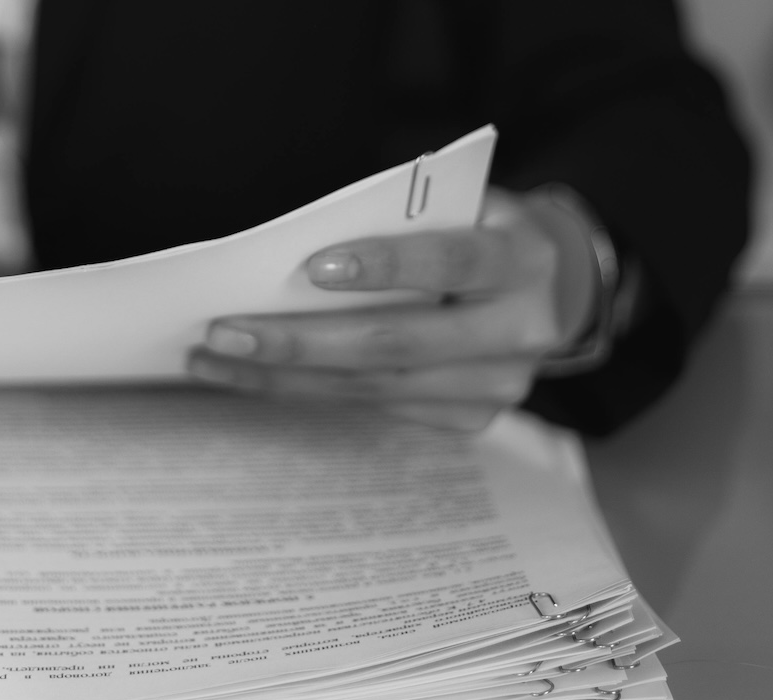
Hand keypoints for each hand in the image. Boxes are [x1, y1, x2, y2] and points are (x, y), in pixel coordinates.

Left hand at [187, 187, 598, 430]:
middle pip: (396, 343)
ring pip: (373, 387)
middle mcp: (521, 332)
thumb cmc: (485, 232)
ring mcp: (497, 388)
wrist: (555, 291)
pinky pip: (376, 407)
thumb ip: (405, 221)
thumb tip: (293, 260)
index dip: (385, 265)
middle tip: (224, 333)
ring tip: (217, 361)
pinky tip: (259, 379)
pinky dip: (311, 392)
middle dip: (299, 341)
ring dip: (285, 377)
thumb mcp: (464, 206)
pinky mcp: (470, 419)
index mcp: (523, 260)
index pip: (452, 262)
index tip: (310, 267)